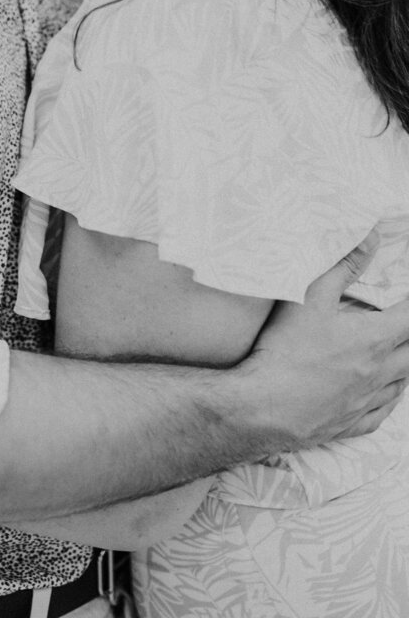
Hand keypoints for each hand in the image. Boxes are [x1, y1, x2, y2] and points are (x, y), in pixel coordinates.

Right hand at [240, 235, 408, 448]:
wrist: (266, 406)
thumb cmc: (286, 349)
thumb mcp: (311, 297)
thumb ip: (344, 265)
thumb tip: (371, 239)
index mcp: (374, 339)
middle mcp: (379, 371)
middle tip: (404, 325)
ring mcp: (366, 400)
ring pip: (403, 384)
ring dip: (406, 366)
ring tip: (402, 354)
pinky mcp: (351, 422)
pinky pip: (383, 413)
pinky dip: (391, 399)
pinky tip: (386, 394)